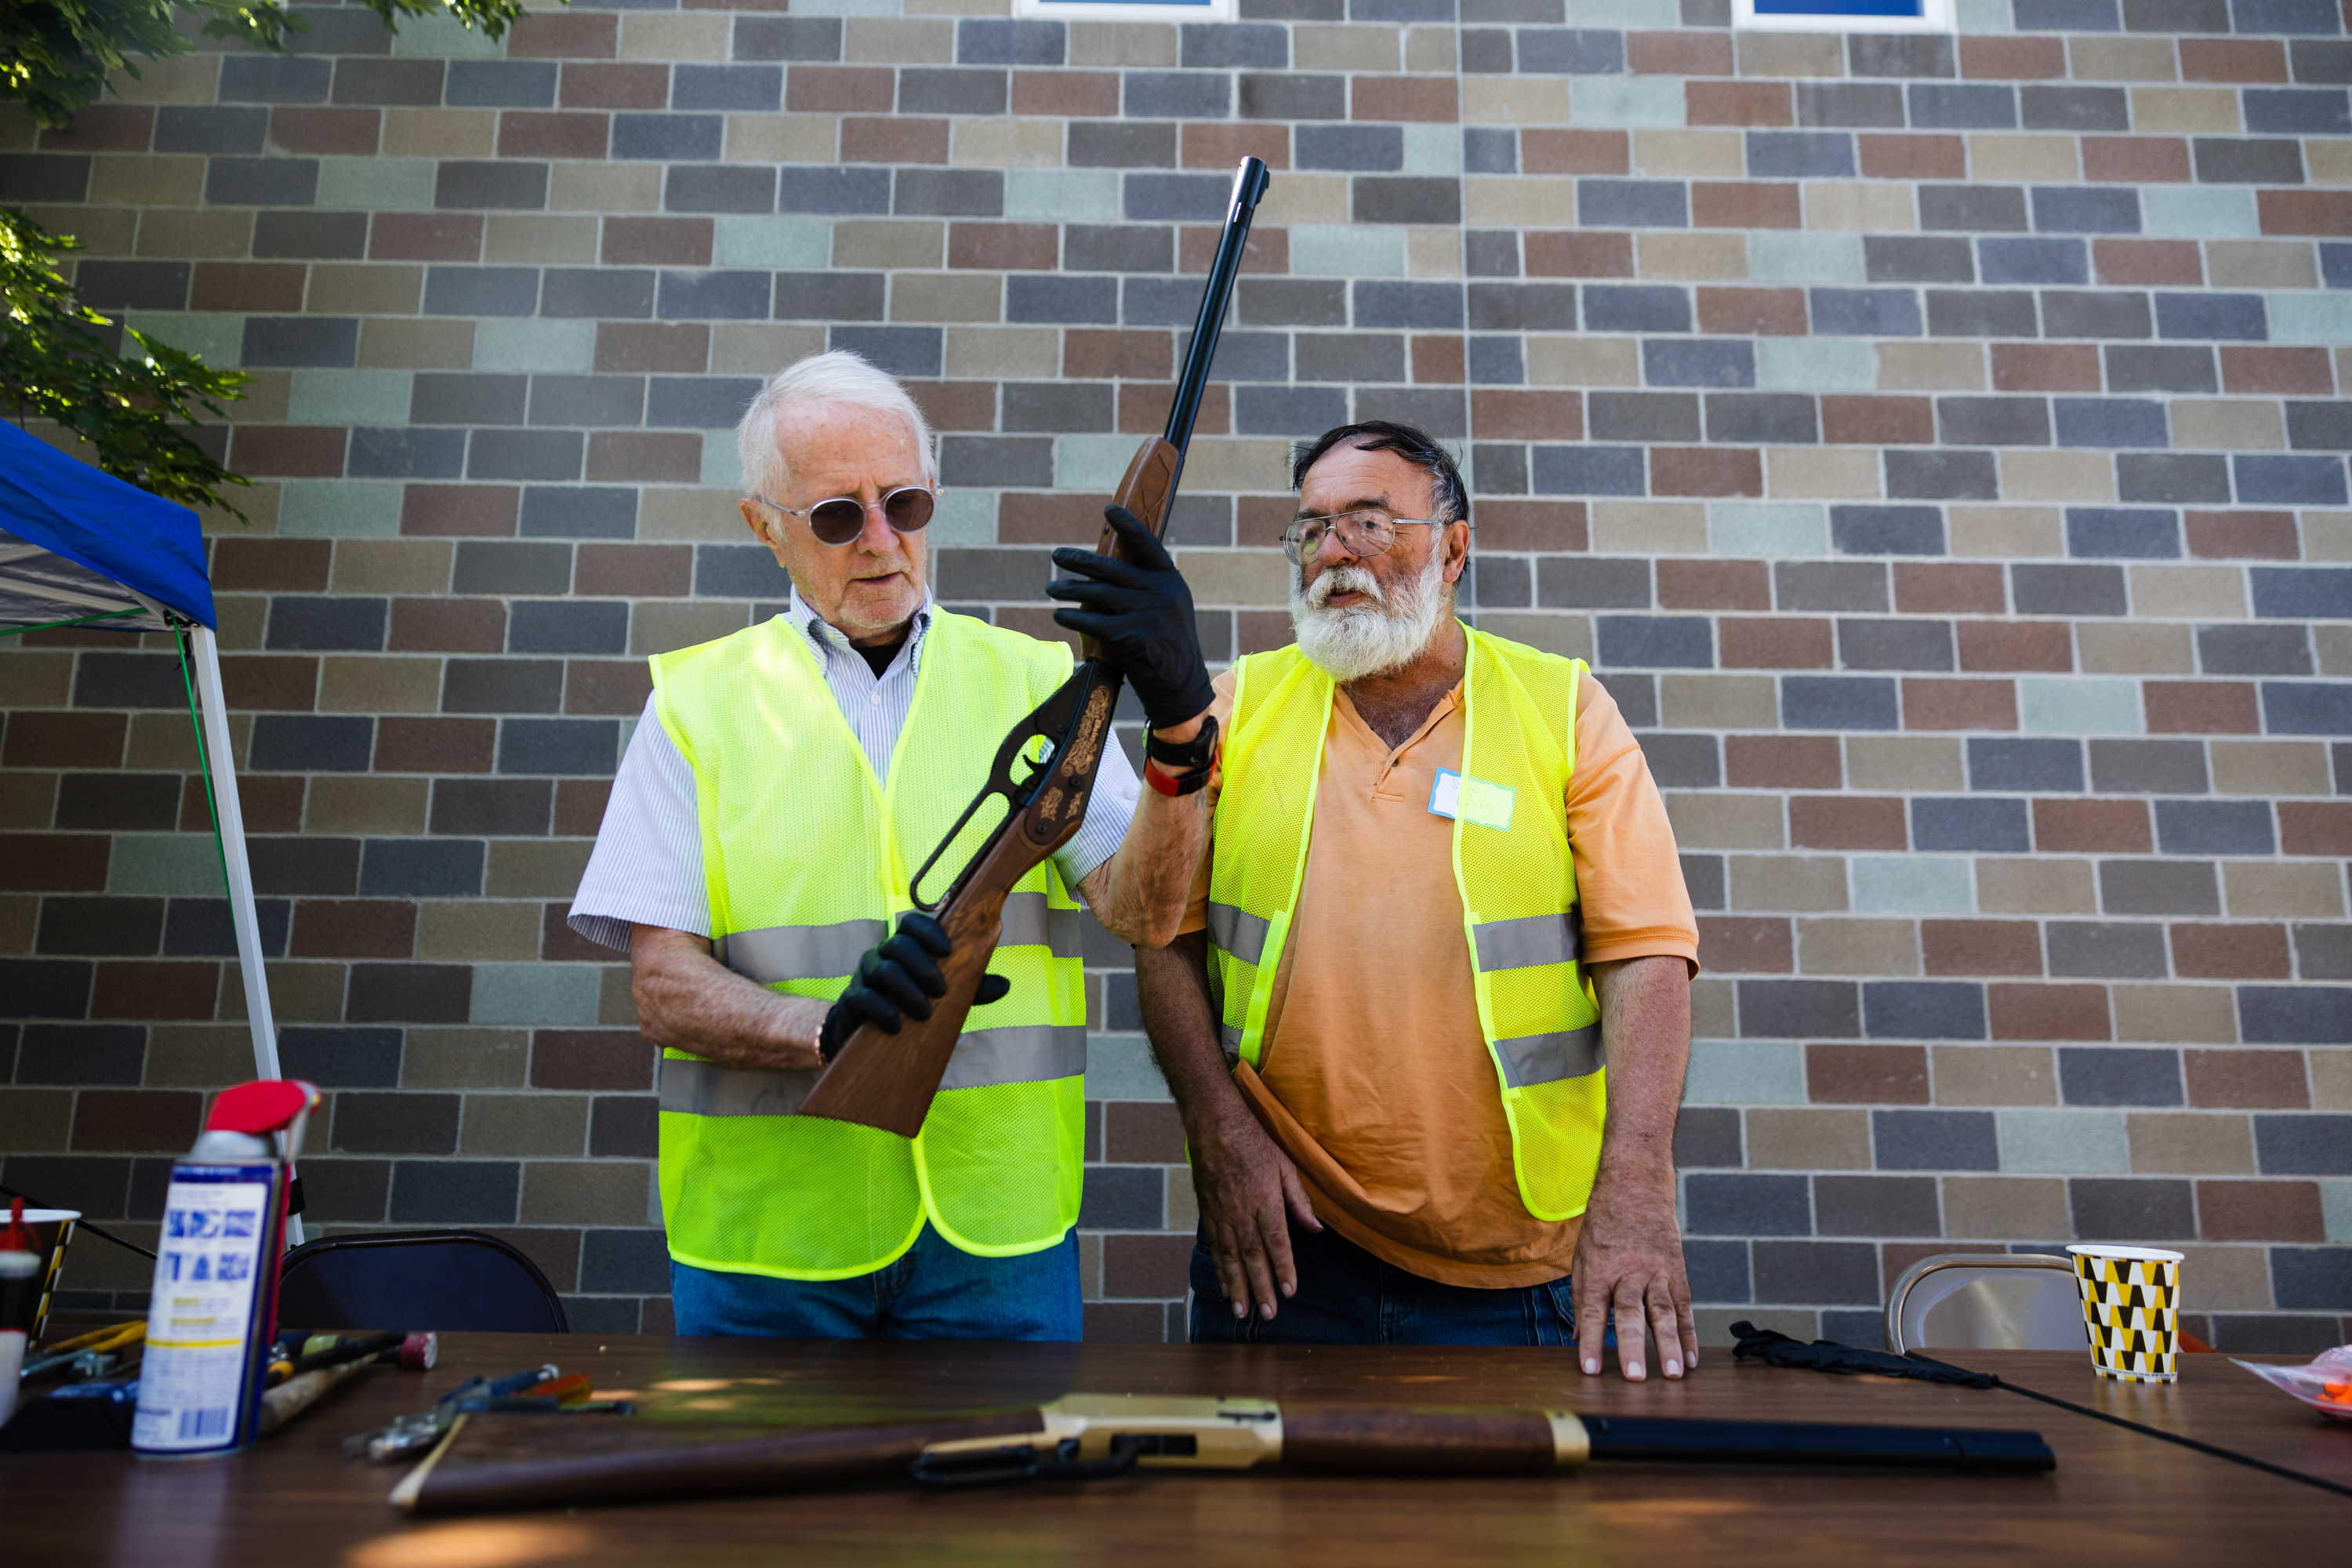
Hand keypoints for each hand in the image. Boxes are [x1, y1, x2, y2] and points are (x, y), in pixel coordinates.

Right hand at [818, 912, 1010, 1061]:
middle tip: (941, 991)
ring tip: (924, 1013)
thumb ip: (970, 989)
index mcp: (906, 946)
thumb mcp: (945, 998)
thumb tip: (1004, 985)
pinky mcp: (851, 1000)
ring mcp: (864, 975)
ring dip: (907, 991)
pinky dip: (882, 1010)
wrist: (872, 1036)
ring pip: (883, 970)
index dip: (929, 930)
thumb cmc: (912, 1006)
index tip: (948, 950)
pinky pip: (863, 997)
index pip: (913, 922)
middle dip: (923, 966)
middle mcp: (882, 953)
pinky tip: (896, 1025)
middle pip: (898, 944)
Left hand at [1045, 505, 1214, 731]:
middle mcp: (1162, 593)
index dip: (1128, 526)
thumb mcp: (1168, 613)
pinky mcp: (1131, 636)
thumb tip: (1105, 571)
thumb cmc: (1168, 652)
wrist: (1181, 692)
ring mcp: (1148, 613)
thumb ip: (1146, 590)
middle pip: (1112, 568)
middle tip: (1058, 556)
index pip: (1148, 545)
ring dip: (1069, 590)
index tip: (1110, 510)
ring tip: (1052, 589)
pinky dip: (1071, 617)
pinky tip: (1059, 615)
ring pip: (1097, 593)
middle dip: (1080, 561)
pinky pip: (1092, 621)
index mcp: (1172, 583)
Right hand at [1190, 1108, 1319, 1320]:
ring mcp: (1221, 1213)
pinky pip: (1214, 1246)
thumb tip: (1316, 1230)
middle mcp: (1241, 1210)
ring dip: (1236, 1286)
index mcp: (1264, 1199)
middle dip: (1260, 1287)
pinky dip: (1220, 1269)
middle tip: (1268, 1314)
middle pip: (1252, 1256)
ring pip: (1230, 1256)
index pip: (1276, 1241)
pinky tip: (1225, 1286)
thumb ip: (1300, 1200)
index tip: (1290, 1291)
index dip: (1283, 1268)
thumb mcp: (1285, 1166)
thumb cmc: (1255, 1142)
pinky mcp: (1208, 1212)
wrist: (1215, 1124)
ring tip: (1241, 1311)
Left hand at [1570, 1164, 1697, 1381]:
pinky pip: (1685, 1306)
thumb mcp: (1582, 1255)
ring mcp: (1656, 1271)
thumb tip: (1577, 1335)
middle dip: (1632, 1346)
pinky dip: (1689, 1333)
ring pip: (1663, 1311)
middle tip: (1635, 1377)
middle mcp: (1628, 1272)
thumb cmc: (1604, 1224)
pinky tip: (1693, 1359)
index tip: (1590, 1369)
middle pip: (1629, 1313)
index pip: (1592, 1310)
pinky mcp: (1677, 1271)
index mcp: (1599, 1269)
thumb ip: (1580, 1296)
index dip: (1590, 1340)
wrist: (1636, 1186)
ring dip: (1670, 1345)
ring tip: (1675, 1374)